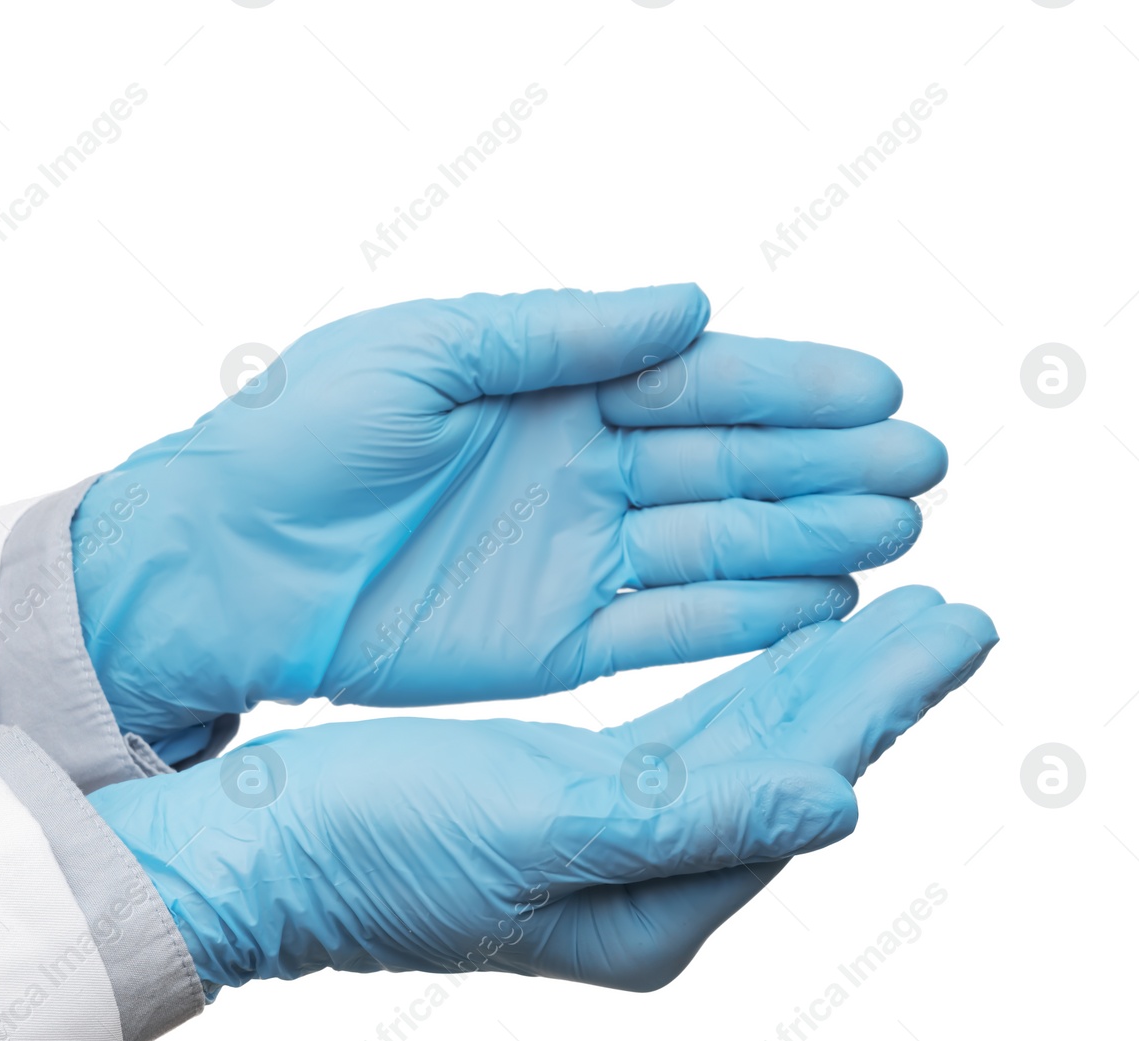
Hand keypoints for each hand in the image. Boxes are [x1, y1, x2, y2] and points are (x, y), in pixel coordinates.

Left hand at [72, 285, 945, 739]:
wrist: (220, 566)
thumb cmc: (298, 438)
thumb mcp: (424, 353)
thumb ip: (560, 334)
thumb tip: (691, 304)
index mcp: (550, 383)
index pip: (695, 380)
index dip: (790, 387)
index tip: (880, 394)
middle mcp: (579, 467)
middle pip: (727, 463)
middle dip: (824, 466)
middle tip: (918, 474)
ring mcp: (575, 555)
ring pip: (715, 546)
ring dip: (805, 542)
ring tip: (891, 539)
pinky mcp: (558, 638)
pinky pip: (670, 626)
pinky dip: (742, 619)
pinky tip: (818, 609)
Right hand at [88, 587, 994, 991]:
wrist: (263, 851)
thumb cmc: (379, 847)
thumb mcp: (540, 828)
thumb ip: (694, 815)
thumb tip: (836, 803)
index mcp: (657, 905)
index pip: (800, 780)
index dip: (881, 698)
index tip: (956, 621)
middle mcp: (651, 882)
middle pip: (791, 762)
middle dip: (872, 683)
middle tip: (950, 607)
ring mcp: (612, 843)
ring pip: (746, 744)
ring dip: (818, 676)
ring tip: (888, 613)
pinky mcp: (569, 800)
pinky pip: (687, 733)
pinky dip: (739, 680)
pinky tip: (768, 646)